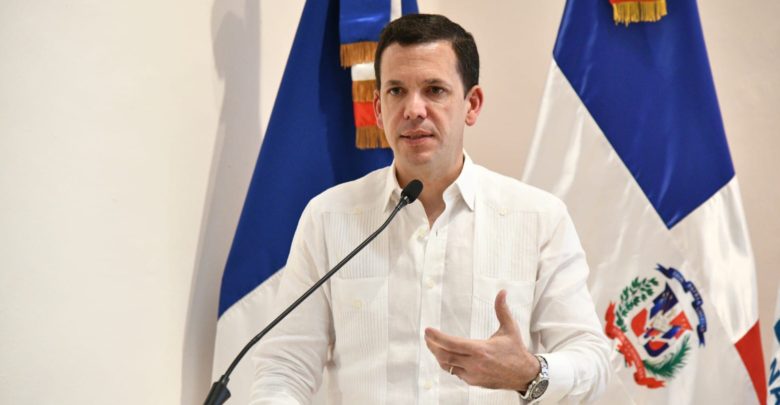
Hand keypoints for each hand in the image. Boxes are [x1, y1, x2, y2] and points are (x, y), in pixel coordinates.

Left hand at [424, 289, 539, 390]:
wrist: (524, 375)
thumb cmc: (516, 351)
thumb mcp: (510, 328)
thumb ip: (502, 310)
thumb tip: (502, 292)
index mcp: (481, 349)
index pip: (452, 343)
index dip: (437, 337)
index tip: (427, 330)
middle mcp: (475, 364)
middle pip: (445, 356)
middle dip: (433, 345)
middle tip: (427, 337)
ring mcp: (473, 375)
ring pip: (447, 366)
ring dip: (438, 355)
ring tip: (433, 346)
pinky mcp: (474, 381)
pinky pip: (455, 372)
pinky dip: (448, 364)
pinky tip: (446, 356)